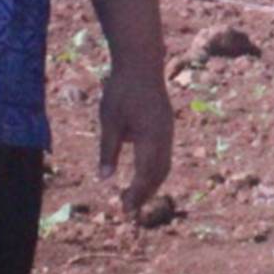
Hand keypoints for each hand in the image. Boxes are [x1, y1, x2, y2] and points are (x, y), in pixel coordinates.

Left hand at [97, 60, 174, 219]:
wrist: (141, 62)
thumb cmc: (122, 89)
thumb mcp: (109, 120)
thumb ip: (108, 151)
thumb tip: (105, 179)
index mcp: (152, 136)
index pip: (146, 174)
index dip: (136, 194)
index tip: (124, 209)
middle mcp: (165, 136)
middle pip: (159, 174)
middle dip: (145, 194)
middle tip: (128, 210)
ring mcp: (168, 131)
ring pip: (164, 165)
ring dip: (151, 184)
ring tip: (136, 197)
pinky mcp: (166, 126)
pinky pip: (164, 154)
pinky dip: (154, 170)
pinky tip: (143, 175)